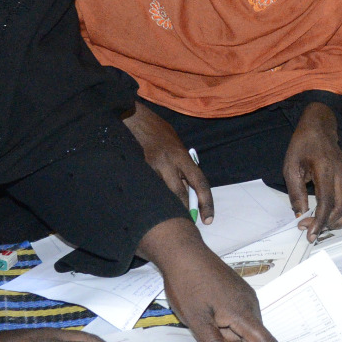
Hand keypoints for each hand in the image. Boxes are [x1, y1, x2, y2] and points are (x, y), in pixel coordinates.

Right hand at [124, 105, 211, 222]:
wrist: (133, 118)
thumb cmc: (156, 130)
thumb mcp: (175, 145)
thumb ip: (182, 165)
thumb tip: (187, 186)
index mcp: (181, 156)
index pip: (199, 182)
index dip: (206, 202)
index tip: (208, 219)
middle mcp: (168, 162)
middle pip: (179, 195)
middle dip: (183, 211)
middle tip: (185, 223)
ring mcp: (150, 166)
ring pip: (161, 195)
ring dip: (164, 206)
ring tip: (165, 217)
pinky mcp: (136, 169)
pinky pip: (145, 188)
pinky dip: (149, 197)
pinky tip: (146, 203)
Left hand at [139, 216, 306, 341]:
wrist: (184, 253)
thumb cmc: (188, 284)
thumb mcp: (196, 319)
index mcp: (242, 313)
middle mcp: (250, 305)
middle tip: (208, 332)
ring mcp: (246, 298)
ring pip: (245, 332)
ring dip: (228, 335)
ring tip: (207, 318)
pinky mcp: (240, 295)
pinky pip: (240, 320)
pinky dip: (227, 324)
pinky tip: (211, 312)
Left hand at [284, 102, 341, 238]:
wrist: (318, 129)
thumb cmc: (302, 147)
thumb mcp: (291, 167)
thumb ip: (296, 193)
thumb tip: (301, 215)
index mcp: (325, 170)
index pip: (327, 202)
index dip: (320, 221)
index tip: (310, 234)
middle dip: (327, 223)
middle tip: (310, 229)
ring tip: (329, 228)